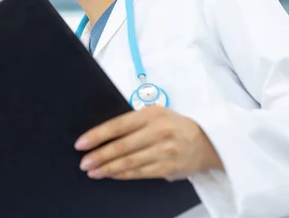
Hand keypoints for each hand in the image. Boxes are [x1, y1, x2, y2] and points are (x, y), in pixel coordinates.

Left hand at [74, 106, 223, 180]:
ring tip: (93, 171)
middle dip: (99, 155)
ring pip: (129, 162)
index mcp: (151, 114)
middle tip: (84, 162)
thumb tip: (102, 136)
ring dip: (108, 168)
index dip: (97, 135)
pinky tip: (111, 174)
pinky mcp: (168, 168)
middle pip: (122, 146)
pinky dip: (122, 174)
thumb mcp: (155, 115)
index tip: (81, 143)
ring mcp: (164, 151)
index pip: (118, 125)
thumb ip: (132, 122)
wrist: (206, 142)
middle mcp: (158, 132)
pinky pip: (139, 172)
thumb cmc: (173, 126)